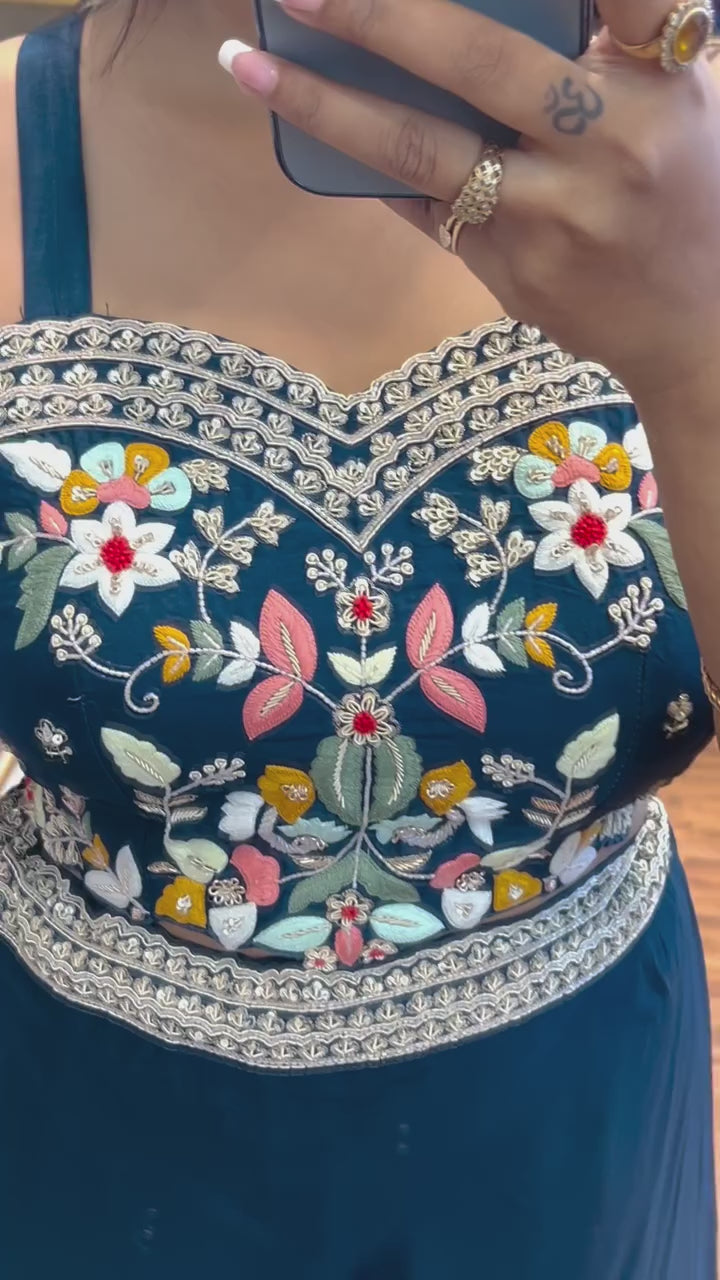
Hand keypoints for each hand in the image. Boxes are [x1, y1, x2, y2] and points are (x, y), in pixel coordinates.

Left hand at [220, 0, 719, 397]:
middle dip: (378, 15)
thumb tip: (451, 22)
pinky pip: (425, 208)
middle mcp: (607, 145)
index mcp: (657, 85)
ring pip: (420, 149)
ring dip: (324, 104)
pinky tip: (311, 134)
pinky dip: (370, 167)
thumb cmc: (685, 196)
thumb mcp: (672, 105)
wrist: (696, 328)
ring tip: (250, 64)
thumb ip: (603, 53)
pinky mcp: (511, 272)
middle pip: (476, 62)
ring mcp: (550, 217)